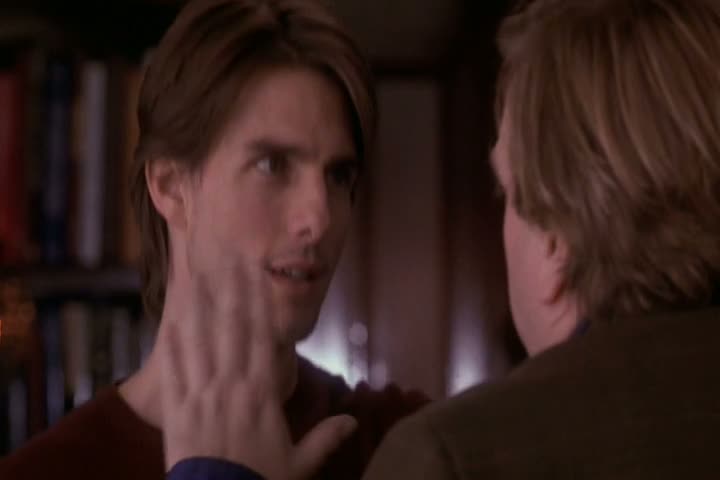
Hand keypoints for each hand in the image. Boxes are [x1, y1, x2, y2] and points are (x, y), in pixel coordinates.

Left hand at [159, 262, 356, 478]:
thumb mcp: (299, 465)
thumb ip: (325, 439)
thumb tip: (354, 421)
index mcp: (262, 395)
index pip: (262, 340)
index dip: (260, 305)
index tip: (258, 278)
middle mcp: (231, 386)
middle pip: (232, 331)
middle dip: (232, 292)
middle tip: (229, 260)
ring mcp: (201, 394)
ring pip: (200, 343)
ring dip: (199, 308)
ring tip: (197, 277)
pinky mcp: (176, 409)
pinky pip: (173, 371)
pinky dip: (170, 346)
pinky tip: (169, 321)